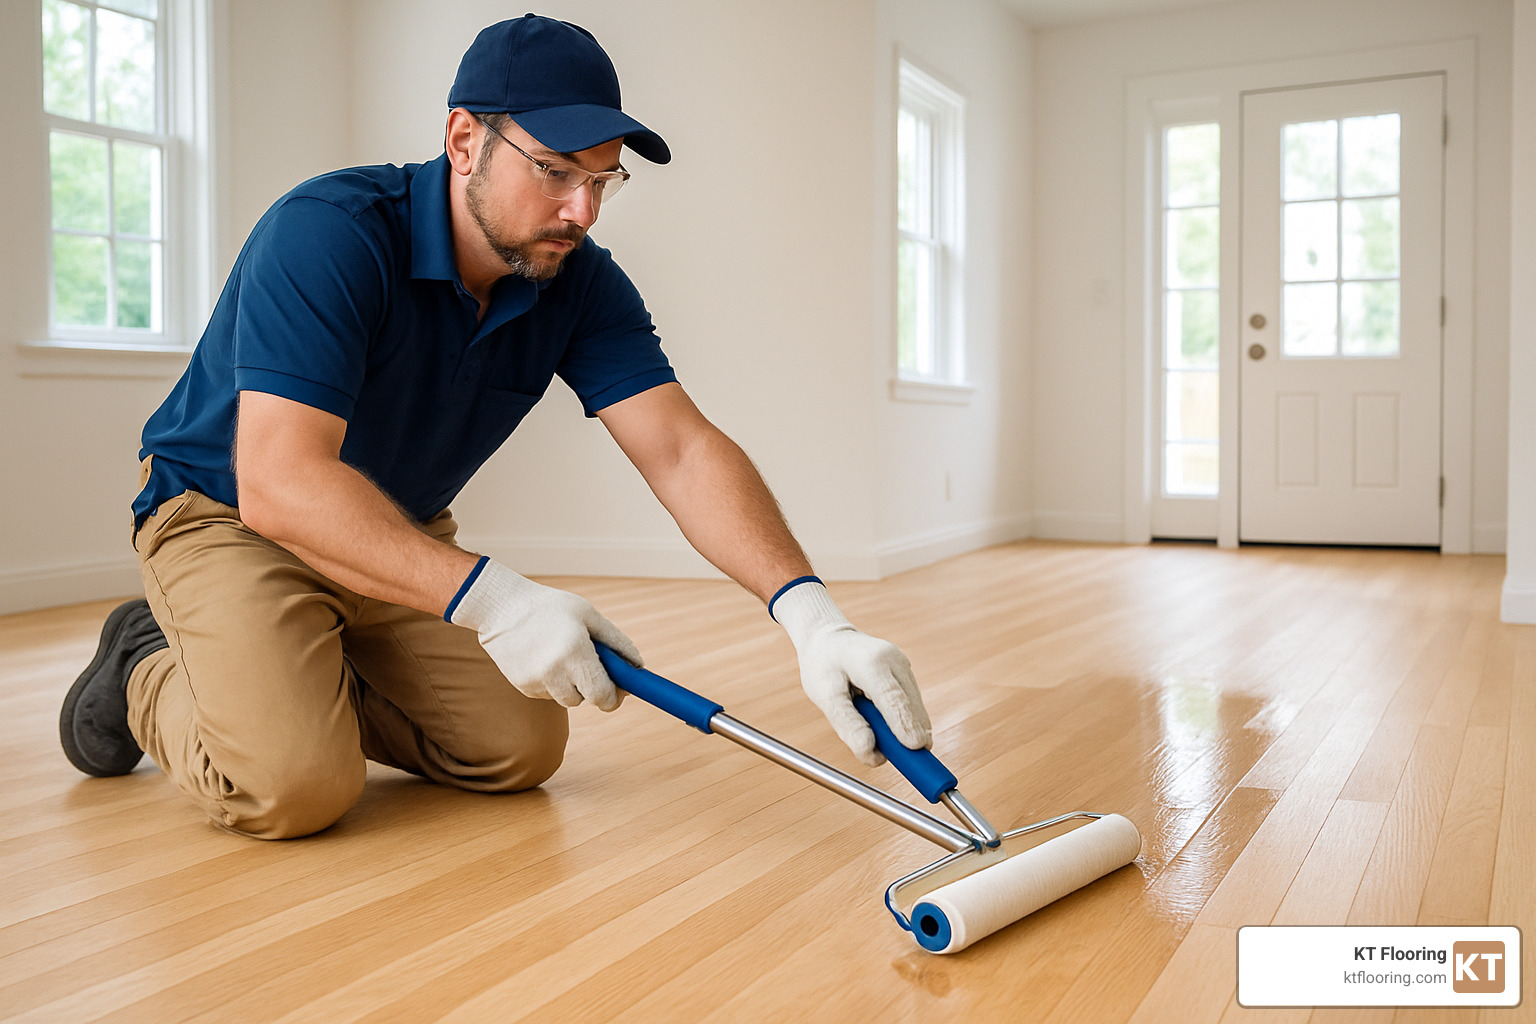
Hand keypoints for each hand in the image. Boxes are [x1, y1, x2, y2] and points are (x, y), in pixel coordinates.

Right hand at [448, 558, 641, 709]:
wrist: (501, 607)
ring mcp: (535, 682)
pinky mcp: (522, 686)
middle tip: (594, 669)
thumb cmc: (550, 607)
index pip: (602, 695)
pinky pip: (549, 693)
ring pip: (566, 698)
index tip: (620, 691)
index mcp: (575, 652)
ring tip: (564, 654)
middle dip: (594, 689)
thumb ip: (616, 641)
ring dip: (572, 684)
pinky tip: (544, 657)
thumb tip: (637, 665)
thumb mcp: (588, 615)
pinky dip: (553, 681)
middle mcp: (554, 672)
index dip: (614, 697)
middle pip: (585, 700)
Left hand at [772, 579, 930, 765]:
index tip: (917, 749)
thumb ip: (847, 724)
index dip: (906, 726)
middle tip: (909, 764)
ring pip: (915, 708)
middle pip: (910, 706)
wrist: (828, 637)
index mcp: (871, 663)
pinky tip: (882, 720)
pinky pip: (911, 705)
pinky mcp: (906, 673)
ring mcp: (904, 665)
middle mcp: (894, 660)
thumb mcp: (824, 696)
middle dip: (910, 735)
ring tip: (876, 731)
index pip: (893, 699)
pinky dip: (902, 720)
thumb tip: (871, 751)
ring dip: (903, 728)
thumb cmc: (823, 666)